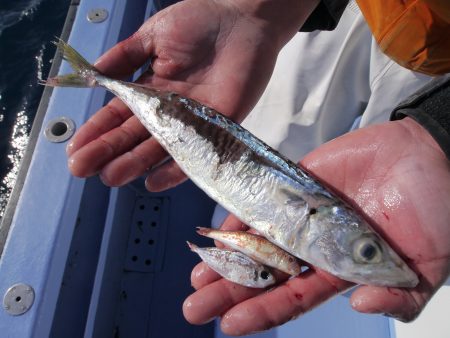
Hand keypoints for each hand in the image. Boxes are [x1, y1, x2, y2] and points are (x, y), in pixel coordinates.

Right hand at [66, 0, 317, 188]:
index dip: (97, 131)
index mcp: (150, 90)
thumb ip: (124, 56)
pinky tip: (154, 180)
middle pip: (133, 136)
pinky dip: (177, 169)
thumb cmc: (199, 23)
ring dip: (134, 163)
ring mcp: (192, 122)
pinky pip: (196, 153)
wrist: (244, 21)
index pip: (118, 115)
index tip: (75, 148)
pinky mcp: (218, 127)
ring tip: (110, 177)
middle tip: (82, 169)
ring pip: (158, 148)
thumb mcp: (153, 36)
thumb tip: (92, 76)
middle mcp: (168, 111)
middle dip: (107, 152)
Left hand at [183, 117, 449, 335]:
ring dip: (227, 258)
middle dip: (231, 292)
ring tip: (197, 275)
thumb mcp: (429, 262)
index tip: (230, 326)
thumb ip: (400, 293)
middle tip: (195, 308)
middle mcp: (315, 246)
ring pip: (257, 241)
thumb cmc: (435, 207)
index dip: (263, 312)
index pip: (295, 297)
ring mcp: (303, 215)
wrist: (428, 154)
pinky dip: (241, 216)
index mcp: (341, 269)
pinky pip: (263, 201)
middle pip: (266, 275)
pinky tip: (218, 232)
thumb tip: (360, 307)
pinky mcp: (297, 185)